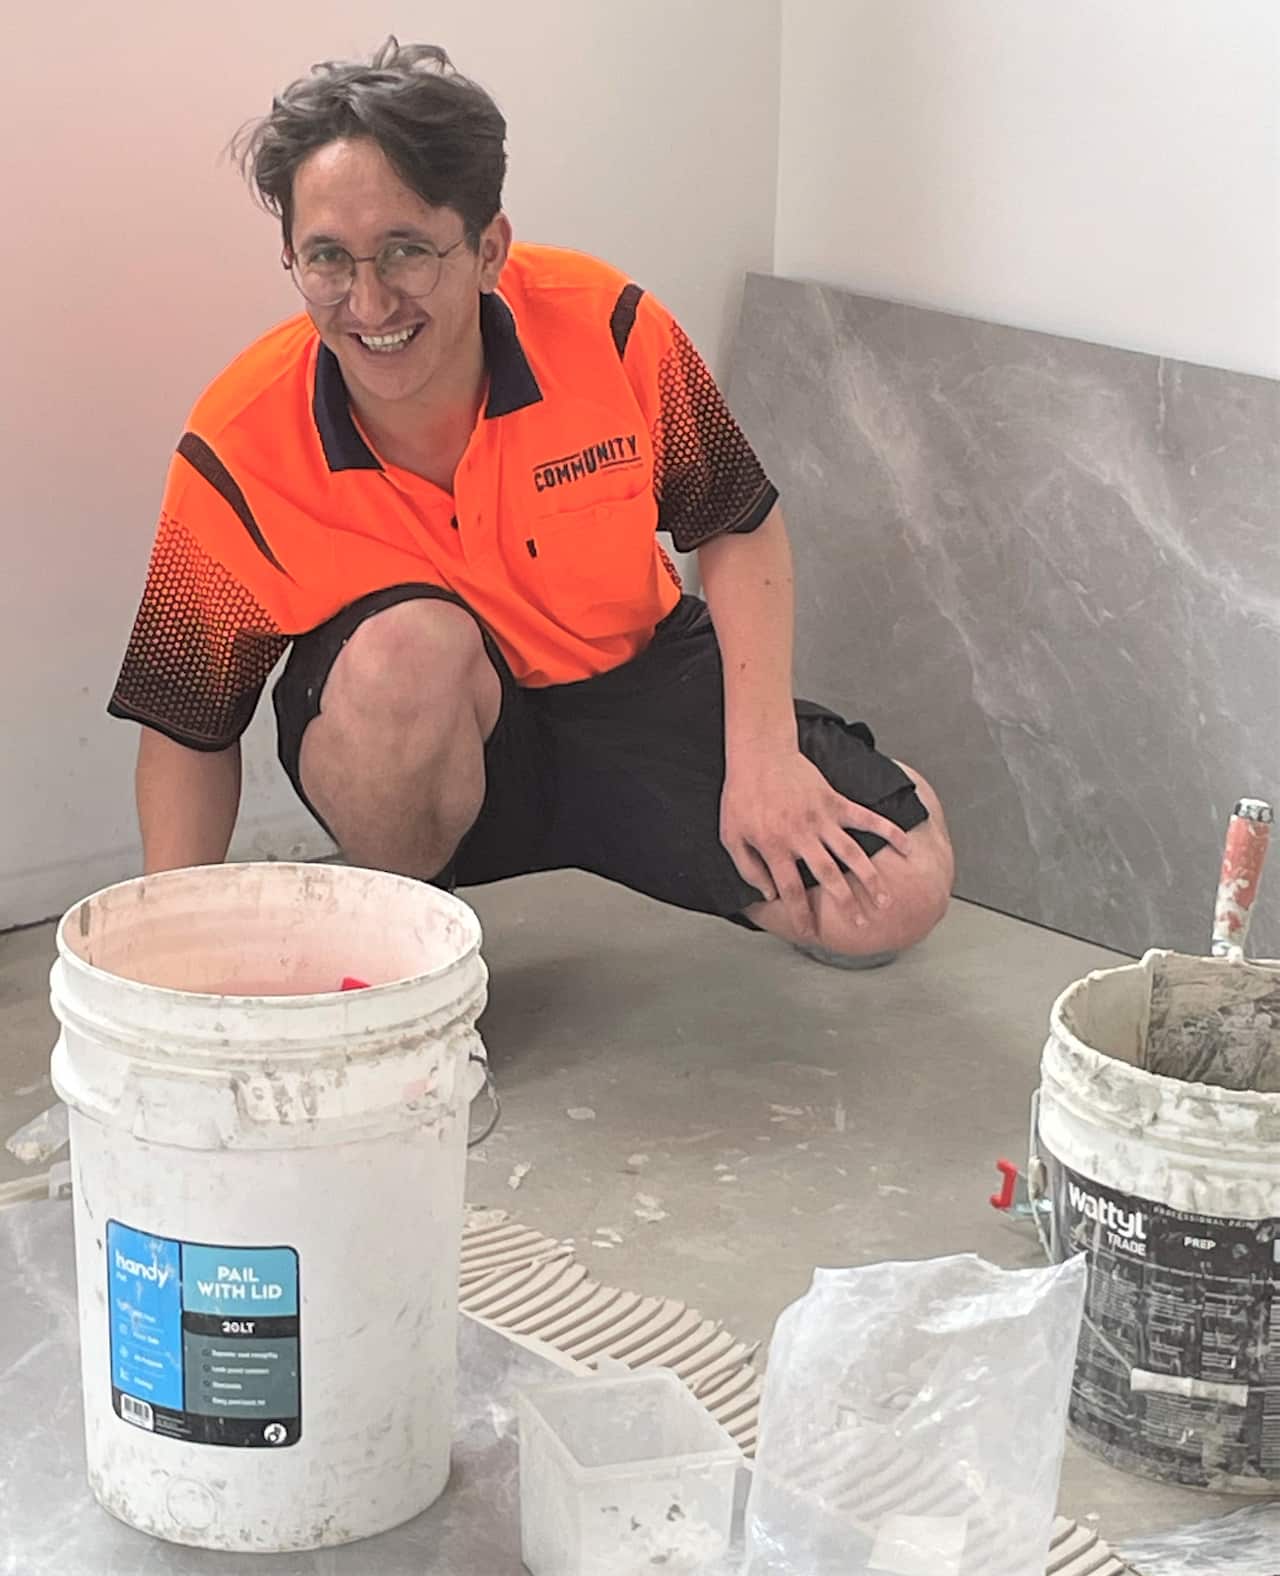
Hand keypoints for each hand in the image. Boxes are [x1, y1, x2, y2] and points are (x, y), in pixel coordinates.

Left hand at [720, 749, 912, 938]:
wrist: (759, 754)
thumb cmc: (742, 795)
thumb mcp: (731, 835)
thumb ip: (748, 868)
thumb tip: (767, 894)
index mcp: (775, 847)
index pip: (791, 891)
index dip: (801, 915)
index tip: (811, 933)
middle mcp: (802, 837)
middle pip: (829, 877)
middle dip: (847, 904)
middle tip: (862, 924)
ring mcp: (822, 819)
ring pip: (852, 854)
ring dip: (870, 878)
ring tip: (885, 900)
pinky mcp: (835, 801)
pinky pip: (866, 818)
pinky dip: (888, 831)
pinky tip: (905, 847)